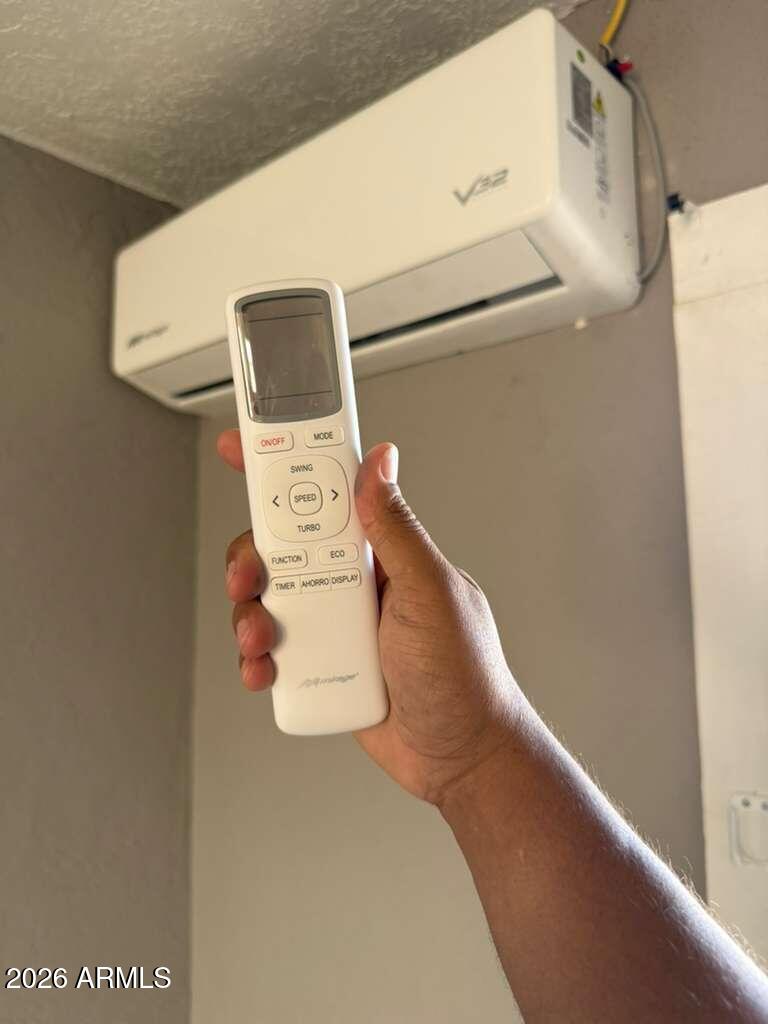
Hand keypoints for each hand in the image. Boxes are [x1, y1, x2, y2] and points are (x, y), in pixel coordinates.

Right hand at [218, 430, 524, 807]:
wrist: (460, 758)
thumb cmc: (465, 673)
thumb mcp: (432, 592)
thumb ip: (398, 529)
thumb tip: (379, 462)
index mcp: (382, 554)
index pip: (330, 497)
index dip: (287, 469)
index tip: (245, 447)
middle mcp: (354, 584)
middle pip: (282, 549)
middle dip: (253, 557)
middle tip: (249, 575)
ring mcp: (334, 626)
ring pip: (269, 601)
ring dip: (251, 616)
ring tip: (264, 641)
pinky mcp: (320, 667)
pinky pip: (272, 653)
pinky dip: (256, 660)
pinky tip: (265, 672)